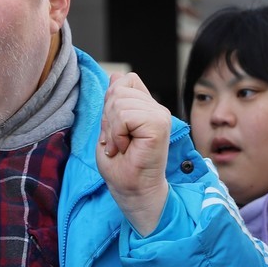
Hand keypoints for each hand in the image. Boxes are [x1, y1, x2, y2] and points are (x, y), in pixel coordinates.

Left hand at [96, 72, 170, 233]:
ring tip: (122, 146)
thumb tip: (115, 75)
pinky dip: (118, 133)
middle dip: (108, 117)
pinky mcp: (159, 123)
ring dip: (112, 128)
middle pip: (118, 89)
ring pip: (119, 101)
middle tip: (118, 142)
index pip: (123, 81)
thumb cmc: (121, 166)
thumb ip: (113, 103)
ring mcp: (159, 114)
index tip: (114, 131)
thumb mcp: (109, 128)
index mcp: (145, 106)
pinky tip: (126, 148)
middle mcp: (155, 107)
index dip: (110, 102)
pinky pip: (125, 115)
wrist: (132, 191)